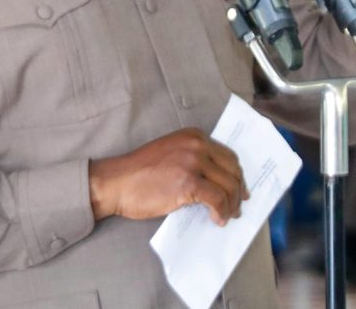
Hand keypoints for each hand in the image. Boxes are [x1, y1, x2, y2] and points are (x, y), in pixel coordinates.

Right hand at [88, 128, 248, 225]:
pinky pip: (217, 199)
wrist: (117, 182)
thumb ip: (194, 159)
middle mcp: (197, 145)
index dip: (237, 176)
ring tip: (226, 216)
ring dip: (231, 205)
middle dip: (237, 191)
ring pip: (228, 186)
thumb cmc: (140, 173)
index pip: (228, 156)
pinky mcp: (189, 182)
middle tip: (236, 207)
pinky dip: (221, 211)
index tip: (238, 190)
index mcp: (194, 136)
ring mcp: (194, 162)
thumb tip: (217, 181)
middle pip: (232, 170)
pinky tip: (216, 219)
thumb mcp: (172, 153)